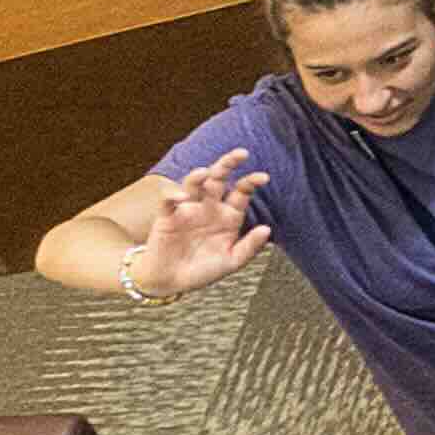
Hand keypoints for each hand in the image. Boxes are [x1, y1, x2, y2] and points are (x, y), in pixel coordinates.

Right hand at [133, 151, 277, 301]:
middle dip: (229, 164)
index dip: (251, 182)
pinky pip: (168, 201)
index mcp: (228, 215)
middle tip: (241, 153)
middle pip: (219, 179)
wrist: (171, 281)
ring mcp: (188, 209)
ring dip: (199, 176)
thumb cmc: (203, 269)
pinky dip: (173, 195)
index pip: (242, 192)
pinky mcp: (167, 216)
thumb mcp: (231, 261)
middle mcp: (209, 207)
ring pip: (193, 184)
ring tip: (206, 173)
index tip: (264, 177)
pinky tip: (182, 197)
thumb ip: (249, 247)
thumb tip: (267, 229)